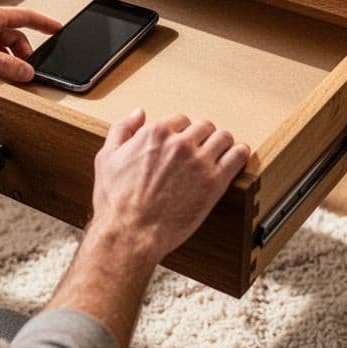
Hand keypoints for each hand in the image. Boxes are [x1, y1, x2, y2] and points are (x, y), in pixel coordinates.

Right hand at [88, 108, 250, 264]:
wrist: (130, 233)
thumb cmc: (116, 202)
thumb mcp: (107, 158)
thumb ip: (122, 129)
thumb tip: (139, 114)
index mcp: (154, 133)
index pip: (180, 120)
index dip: (182, 131)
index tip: (183, 142)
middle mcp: (179, 143)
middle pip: (203, 126)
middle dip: (202, 136)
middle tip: (202, 149)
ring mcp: (198, 162)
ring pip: (223, 137)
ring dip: (222, 143)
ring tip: (220, 152)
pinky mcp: (213, 182)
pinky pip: (237, 157)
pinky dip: (239, 154)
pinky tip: (237, 157)